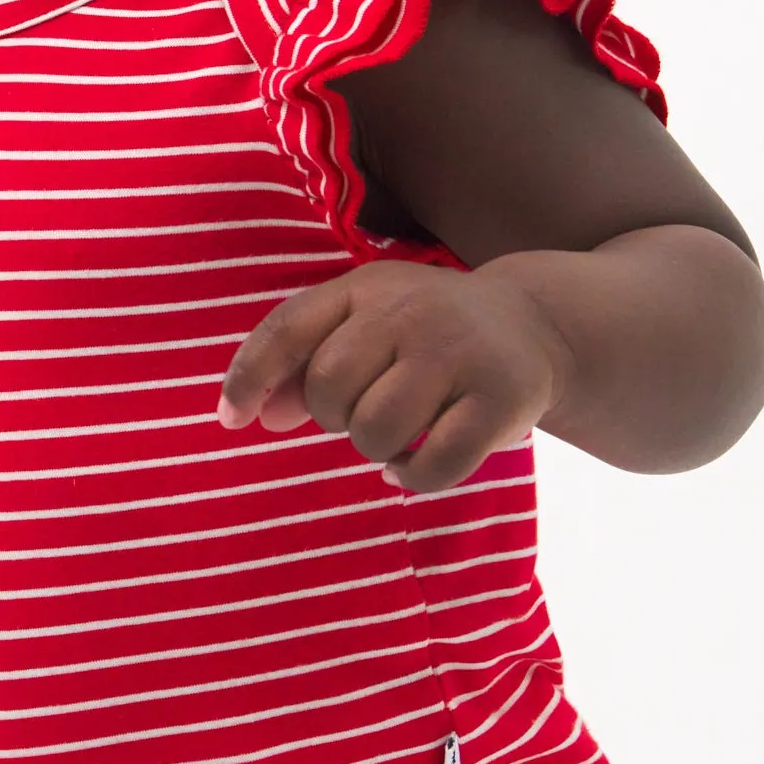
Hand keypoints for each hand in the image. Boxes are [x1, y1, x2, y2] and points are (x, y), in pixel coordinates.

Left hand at [217, 260, 574, 493]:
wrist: (533, 324)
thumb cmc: (424, 331)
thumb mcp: (364, 322)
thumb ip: (303, 360)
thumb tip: (253, 416)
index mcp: (365, 288)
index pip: (288, 328)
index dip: (249, 376)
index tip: (230, 419)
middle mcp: (408, 313)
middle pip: (327, 388)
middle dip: (331, 416)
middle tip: (360, 411)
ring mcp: (456, 354)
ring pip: (373, 430)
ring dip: (373, 448)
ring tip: (394, 433)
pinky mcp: (497, 401)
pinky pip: (430, 465)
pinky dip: (411, 476)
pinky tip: (413, 463)